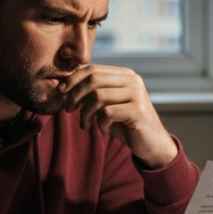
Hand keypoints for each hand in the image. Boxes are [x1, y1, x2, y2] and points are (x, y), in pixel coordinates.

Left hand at [59, 65, 178, 168]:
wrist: (152, 144)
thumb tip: (63, 85)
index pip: (93, 68)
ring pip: (98, 96)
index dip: (73, 78)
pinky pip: (107, 113)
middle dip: (75, 94)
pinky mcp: (138, 111)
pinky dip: (100, 124)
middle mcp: (133, 81)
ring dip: (85, 113)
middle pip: (93, 79)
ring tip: (85, 124)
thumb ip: (92, 93)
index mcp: (125, 75)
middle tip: (68, 109)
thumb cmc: (125, 124)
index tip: (61, 91)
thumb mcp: (107, 105)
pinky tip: (103, 130)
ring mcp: (137, 94)